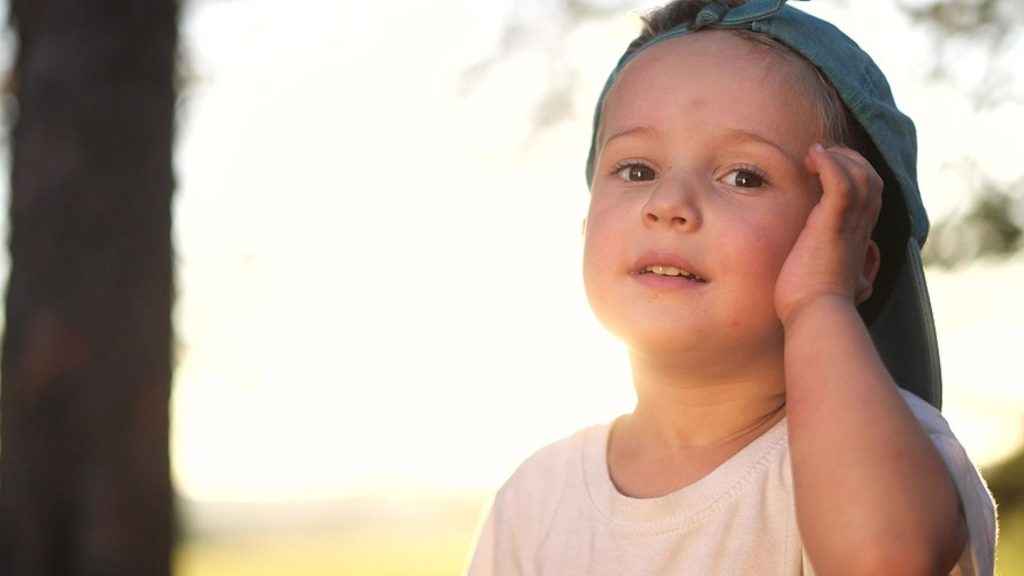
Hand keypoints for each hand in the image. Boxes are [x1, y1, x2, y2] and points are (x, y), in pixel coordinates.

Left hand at [774, 144, 881, 328]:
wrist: (817, 319)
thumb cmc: (815, 307)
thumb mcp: (838, 285)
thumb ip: (851, 278)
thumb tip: (864, 286)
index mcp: (859, 239)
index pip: (870, 194)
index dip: (853, 174)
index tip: (824, 169)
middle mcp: (860, 229)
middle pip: (870, 178)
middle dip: (847, 158)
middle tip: (818, 158)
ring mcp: (849, 226)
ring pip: (861, 175)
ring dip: (838, 157)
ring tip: (813, 156)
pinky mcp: (832, 226)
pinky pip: (841, 183)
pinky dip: (829, 163)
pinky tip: (812, 156)